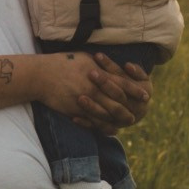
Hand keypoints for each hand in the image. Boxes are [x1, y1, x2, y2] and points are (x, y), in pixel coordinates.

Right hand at [32, 51, 150, 131]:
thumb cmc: (62, 63)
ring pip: (107, 114)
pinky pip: (93, 121)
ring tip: (127, 123)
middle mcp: (95, 88)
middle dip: (130, 108)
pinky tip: (110, 129)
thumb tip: (111, 68)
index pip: (123, 83)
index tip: (146, 95)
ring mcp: (86, 100)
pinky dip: (103, 126)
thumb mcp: (84, 59)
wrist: (42, 75)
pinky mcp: (76, 110)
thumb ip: (100, 66)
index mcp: (99, 74)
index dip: (135, 90)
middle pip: (118, 101)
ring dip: (118, 120)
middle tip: (140, 114)